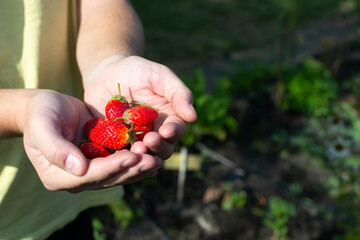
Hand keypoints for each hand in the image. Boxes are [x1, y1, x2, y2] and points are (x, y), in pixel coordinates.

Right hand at [22, 90, 161, 191]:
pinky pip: (120, 163)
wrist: (46, 107)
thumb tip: (79, 169)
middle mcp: (76, 179)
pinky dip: (136, 160)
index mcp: (58, 177)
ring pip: (118, 174)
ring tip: (157, 161)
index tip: (131, 157)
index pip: (89, 175)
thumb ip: (55, 148)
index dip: (111, 167)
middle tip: (154, 161)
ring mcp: (90, 171)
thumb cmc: (40, 113)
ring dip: (138, 168)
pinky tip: (152, 155)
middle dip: (131, 170)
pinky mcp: (100, 160)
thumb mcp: (42, 126)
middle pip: (108, 178)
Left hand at [83, 55, 196, 159]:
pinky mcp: (116, 144)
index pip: (176, 130)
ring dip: (142, 155)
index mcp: (168, 119)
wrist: (107, 73)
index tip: (167, 131)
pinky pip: (120, 155)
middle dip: (158, 147)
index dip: (173, 132)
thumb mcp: (160, 76)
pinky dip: (121, 157)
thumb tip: (193, 117)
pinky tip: (118, 154)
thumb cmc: (138, 71)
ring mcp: (134, 141)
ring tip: (136, 149)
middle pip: (162, 148)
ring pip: (143, 156)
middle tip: (149, 141)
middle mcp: (154, 133)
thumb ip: (178, 93)